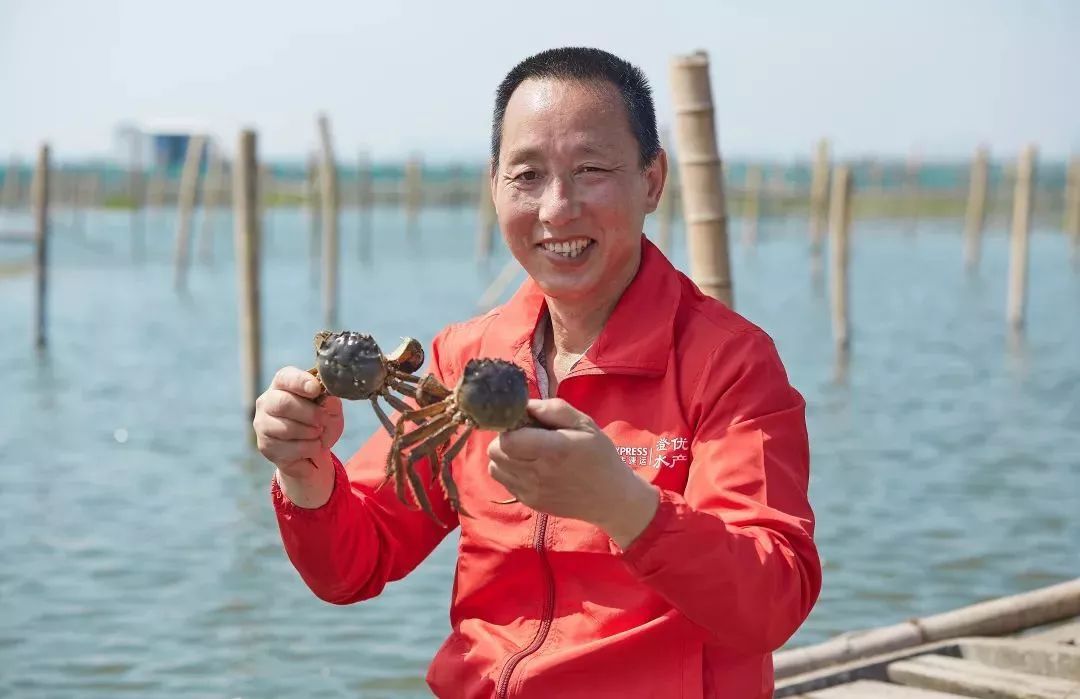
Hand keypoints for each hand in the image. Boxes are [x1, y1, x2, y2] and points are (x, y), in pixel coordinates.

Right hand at [254, 367, 343, 482]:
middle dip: (310, 413)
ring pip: (287, 428)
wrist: (311, 451)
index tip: (315, 389)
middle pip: (284, 403)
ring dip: (311, 433)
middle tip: (324, 420)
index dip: (300, 382)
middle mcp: (267, 401)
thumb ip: (331, 403)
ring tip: (318, 433)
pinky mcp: (265, 446)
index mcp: (283, 384)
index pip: (286, 377)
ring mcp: (263, 424)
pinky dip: (309, 448)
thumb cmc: (319, 422)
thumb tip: (328, 400)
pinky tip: (311, 446)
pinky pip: (290, 447)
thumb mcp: (331, 410)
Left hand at [487, 399, 658, 547]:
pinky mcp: (530, 502)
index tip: (524, 423)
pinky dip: (510, 471)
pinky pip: (505, 482)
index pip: (507, 439)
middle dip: (505, 439)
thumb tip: (526, 405)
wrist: (610, 498)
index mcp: (554, 450)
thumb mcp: (585, 424)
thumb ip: (554, 410)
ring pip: (494, 468)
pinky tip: (531, 467)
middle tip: (524, 436)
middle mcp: (538, 473)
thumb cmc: (599, 456)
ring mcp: (532, 491)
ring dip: (504, 456)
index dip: (510, 426)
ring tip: (526, 452)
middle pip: (496, 452)